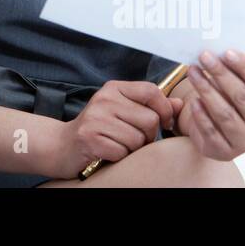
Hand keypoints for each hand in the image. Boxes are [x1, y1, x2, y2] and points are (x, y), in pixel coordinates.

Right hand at [54, 79, 180, 178]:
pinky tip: (109, 152)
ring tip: (119, 145)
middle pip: (149, 119)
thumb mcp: (122, 110)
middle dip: (148, 135)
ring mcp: (96, 118)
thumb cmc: (98, 127)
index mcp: (113, 89)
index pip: (151, 91)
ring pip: (138, 138)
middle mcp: (104, 99)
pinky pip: (123, 152)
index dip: (164, 109)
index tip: (164, 122)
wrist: (63, 144)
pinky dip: (120, 157)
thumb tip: (181, 104)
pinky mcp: (91, 138)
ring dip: (133, 148)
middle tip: (134, 139)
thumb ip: (151, 106)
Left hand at [178, 49, 244, 160]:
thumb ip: (234, 73)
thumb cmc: (229, 101)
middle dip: (222, 74)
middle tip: (205, 57)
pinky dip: (201, 114)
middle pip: (243, 97)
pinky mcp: (225, 151)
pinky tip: (192, 100)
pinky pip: (211, 131)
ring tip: (193, 72)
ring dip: (207, 89)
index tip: (226, 52)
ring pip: (225, 113)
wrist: (217, 133)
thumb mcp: (237, 88)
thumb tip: (218, 52)